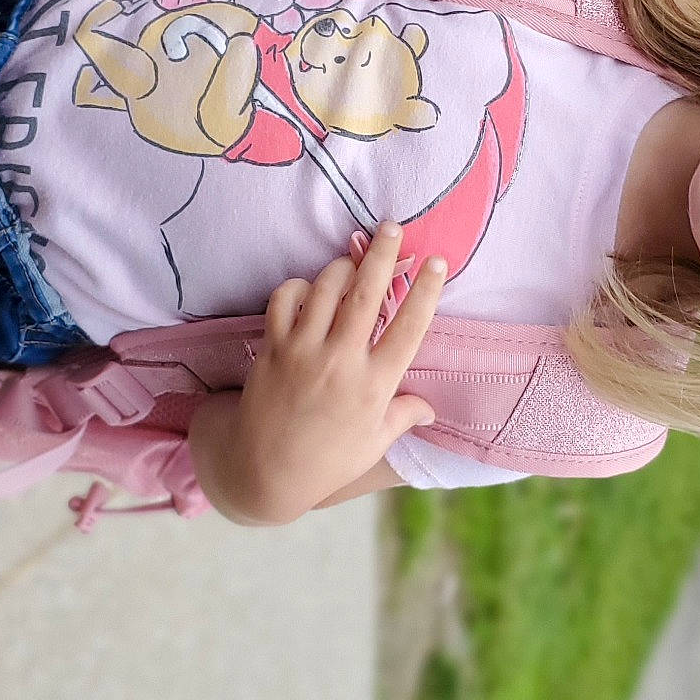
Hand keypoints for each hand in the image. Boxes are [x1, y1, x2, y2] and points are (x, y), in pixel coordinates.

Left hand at [234, 225, 445, 523]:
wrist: (263, 472)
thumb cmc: (326, 461)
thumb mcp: (373, 444)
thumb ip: (403, 416)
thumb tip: (430, 407)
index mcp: (374, 386)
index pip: (409, 328)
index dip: (425, 291)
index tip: (436, 262)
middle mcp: (341, 362)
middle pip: (367, 295)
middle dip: (382, 255)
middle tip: (391, 227)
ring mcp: (304, 352)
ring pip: (326, 290)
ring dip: (342, 267)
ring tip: (353, 259)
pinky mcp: (272, 348)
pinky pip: (284, 300)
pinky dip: (296, 287)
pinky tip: (308, 289)